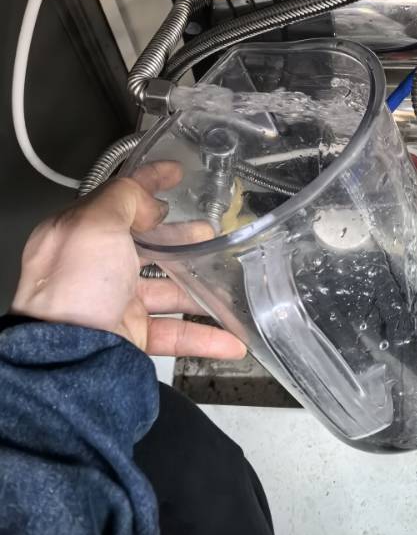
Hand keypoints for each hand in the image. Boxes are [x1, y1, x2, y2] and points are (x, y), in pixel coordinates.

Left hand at [11, 161, 245, 359]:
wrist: (67, 363)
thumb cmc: (73, 290)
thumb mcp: (95, 225)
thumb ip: (123, 199)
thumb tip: (147, 201)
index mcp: (79, 236)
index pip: (119, 199)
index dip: (149, 180)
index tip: (176, 171)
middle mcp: (93, 268)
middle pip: (146, 245)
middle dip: (180, 237)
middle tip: (208, 231)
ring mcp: (112, 304)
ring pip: (165, 289)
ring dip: (200, 286)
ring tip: (229, 278)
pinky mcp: (129, 337)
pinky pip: (174, 333)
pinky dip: (204, 336)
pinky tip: (230, 337)